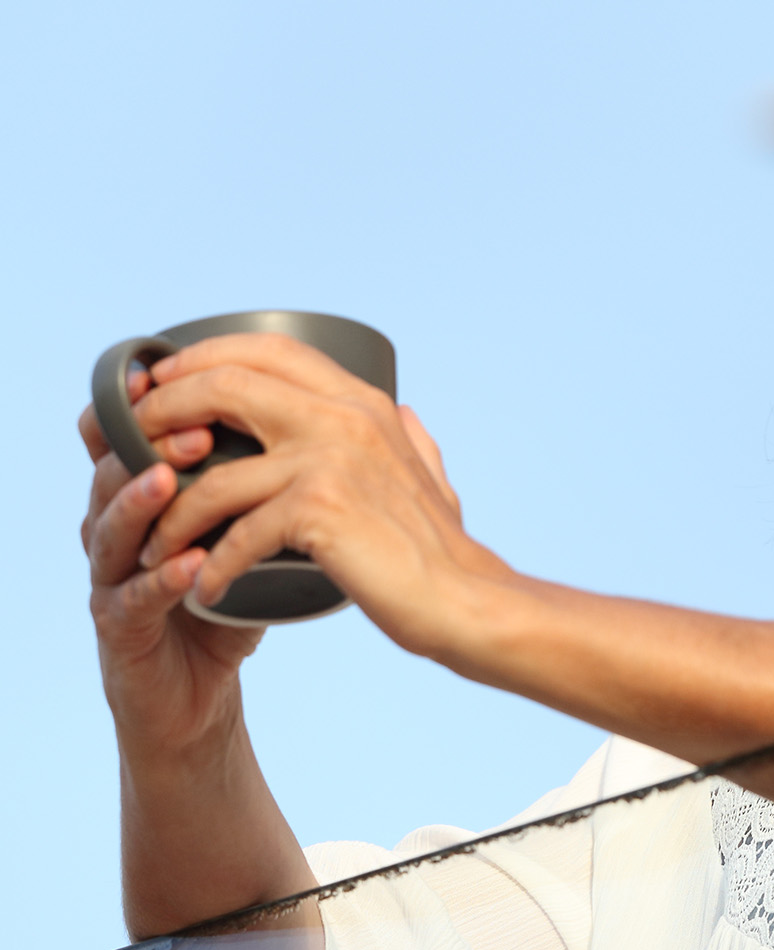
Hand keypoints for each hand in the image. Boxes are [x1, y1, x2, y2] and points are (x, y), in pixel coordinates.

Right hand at [81, 368, 261, 757]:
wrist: (200, 694)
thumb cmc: (228, 602)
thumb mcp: (251, 530)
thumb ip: (276, 475)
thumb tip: (348, 412)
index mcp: (146, 492)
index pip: (132, 431)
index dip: (155, 402)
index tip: (195, 373)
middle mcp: (118, 526)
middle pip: (114, 468)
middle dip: (153, 442)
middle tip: (199, 428)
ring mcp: (111, 577)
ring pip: (108, 527)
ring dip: (141, 500)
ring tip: (172, 479)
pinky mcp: (118, 630)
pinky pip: (131, 599)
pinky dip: (159, 580)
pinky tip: (187, 566)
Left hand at [124, 333, 503, 661]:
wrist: (466, 601)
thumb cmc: (441, 549)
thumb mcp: (431, 473)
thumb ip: (411, 438)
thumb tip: (405, 413)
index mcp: (362, 401)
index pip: (267, 348)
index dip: (202, 358)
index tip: (161, 386)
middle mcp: (345, 416)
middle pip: (224, 384)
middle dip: (163, 412)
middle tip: (131, 448)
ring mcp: (331, 459)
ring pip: (215, 470)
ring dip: (171, 513)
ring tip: (153, 546)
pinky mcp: (320, 511)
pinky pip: (236, 533)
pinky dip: (210, 567)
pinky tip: (204, 589)